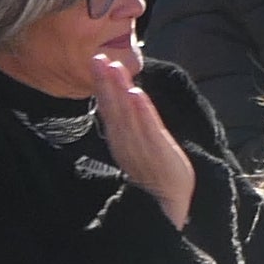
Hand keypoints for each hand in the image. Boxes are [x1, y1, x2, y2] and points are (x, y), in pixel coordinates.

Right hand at [82, 37, 198, 223]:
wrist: (168, 205)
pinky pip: (149, 132)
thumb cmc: (152, 171)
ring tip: (115, 69)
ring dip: (120, 92)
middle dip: (106, 83)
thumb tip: (119, 97)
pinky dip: (142, 113)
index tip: (95, 60)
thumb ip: (126, 123)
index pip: (108, 109)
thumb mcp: (136, 146)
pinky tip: (137, 93)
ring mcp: (142, 150)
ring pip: (128, 118)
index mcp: (120, 140)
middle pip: (114, 110)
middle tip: (97, 58)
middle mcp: (127, 144)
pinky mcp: (160, 156)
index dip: (101, 85)